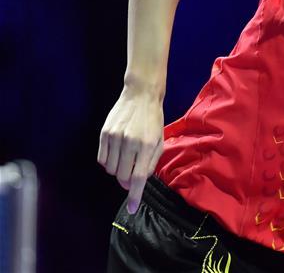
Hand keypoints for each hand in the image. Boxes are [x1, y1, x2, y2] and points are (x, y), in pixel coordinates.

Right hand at [97, 85, 163, 213]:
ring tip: (126, 158)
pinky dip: (108, 162)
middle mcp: (130, 142)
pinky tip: (117, 152)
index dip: (135, 195)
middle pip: (122, 176)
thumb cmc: (153, 119)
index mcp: (147, 145)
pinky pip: (102, 159)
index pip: (138, 177)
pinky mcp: (104, 133)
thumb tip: (139, 181)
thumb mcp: (160, 140)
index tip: (132, 209)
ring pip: (111, 170)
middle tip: (132, 171)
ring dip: (118, 170)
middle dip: (127, 180)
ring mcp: (115, 138)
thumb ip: (151, 162)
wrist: (141, 95)